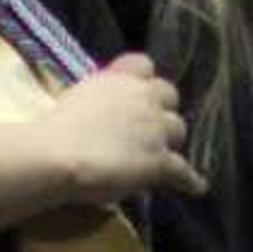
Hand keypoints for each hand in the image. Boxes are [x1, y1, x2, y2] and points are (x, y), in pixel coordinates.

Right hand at [41, 53, 206, 205]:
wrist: (60, 153)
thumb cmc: (56, 127)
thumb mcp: (76, 99)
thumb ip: (98, 100)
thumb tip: (101, 114)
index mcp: (117, 78)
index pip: (143, 64)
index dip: (142, 79)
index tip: (136, 91)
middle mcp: (142, 96)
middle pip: (169, 94)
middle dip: (162, 108)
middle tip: (150, 125)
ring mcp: (155, 128)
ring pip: (179, 129)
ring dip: (170, 140)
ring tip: (163, 153)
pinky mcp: (161, 160)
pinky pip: (183, 171)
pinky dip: (190, 180)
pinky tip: (196, 187)